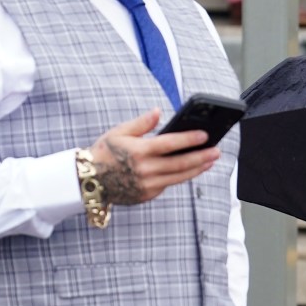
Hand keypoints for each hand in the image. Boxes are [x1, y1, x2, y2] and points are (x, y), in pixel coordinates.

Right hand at [88, 109, 220, 204]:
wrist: (89, 180)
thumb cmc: (105, 152)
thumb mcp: (119, 132)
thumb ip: (141, 123)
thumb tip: (158, 111)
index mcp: (138, 151)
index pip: (170, 144)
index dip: (189, 139)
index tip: (205, 135)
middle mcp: (145, 169)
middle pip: (180, 163)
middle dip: (201, 157)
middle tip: (216, 151)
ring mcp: (148, 184)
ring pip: (179, 177)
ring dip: (197, 168)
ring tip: (210, 160)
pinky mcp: (148, 194)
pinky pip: (169, 184)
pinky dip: (182, 176)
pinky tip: (193, 169)